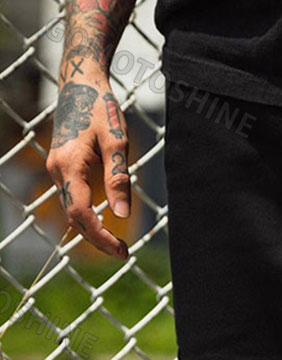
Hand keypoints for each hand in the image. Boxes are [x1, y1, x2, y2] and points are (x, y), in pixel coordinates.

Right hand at [46, 69, 130, 257]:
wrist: (80, 84)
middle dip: (97, 239)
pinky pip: (73, 200)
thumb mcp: (117, 142)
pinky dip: (88, 217)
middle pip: (74, 218)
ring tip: (118, 246)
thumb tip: (121, 215)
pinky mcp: (63, 168)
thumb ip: (118, 179)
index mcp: (69, 165)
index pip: (82, 212)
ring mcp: (57, 170)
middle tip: (124, 254)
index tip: (121, 249)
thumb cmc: (101, 109)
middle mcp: (57, 170)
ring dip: (93, 231)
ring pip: (72, 210)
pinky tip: (105, 226)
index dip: (100, 235)